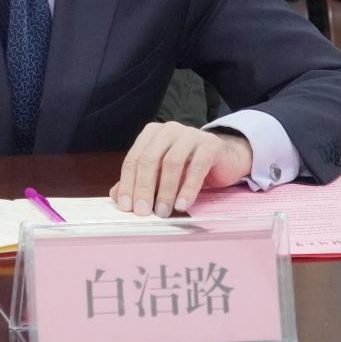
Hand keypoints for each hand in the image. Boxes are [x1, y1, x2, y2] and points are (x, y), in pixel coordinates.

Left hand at [110, 123, 253, 217]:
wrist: (224, 159)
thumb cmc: (188, 166)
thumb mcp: (161, 174)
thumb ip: (139, 182)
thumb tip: (116, 196)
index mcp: (152, 134)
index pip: (134, 159)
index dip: (128, 183)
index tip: (126, 206)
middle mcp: (169, 130)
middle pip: (149, 159)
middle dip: (144, 187)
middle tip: (143, 211)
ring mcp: (190, 134)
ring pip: (171, 163)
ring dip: (165, 190)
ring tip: (162, 212)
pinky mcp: (210, 145)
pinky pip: (196, 167)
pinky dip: (187, 188)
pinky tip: (182, 205)